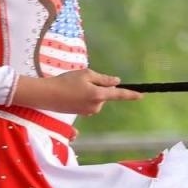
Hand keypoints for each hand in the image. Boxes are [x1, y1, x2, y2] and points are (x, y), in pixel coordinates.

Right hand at [15, 69, 140, 115]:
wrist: (45, 95)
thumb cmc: (65, 81)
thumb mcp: (86, 74)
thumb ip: (103, 79)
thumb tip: (116, 82)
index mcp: (99, 95)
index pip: (119, 94)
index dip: (131, 94)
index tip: (141, 96)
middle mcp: (95, 106)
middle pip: (104, 94)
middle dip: (97, 87)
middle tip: (81, 80)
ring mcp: (87, 111)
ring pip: (95, 99)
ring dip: (88, 92)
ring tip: (72, 86)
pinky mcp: (79, 113)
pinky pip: (87, 103)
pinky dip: (81, 97)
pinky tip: (70, 93)